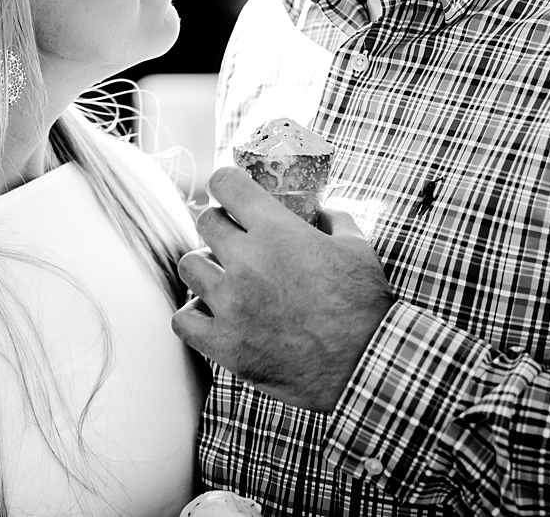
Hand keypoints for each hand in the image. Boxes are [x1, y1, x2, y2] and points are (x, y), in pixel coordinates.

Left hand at [171, 167, 393, 411]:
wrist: (367, 366)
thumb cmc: (365, 307)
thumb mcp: (358, 249)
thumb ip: (333, 220)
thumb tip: (319, 211)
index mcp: (277, 232)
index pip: (225, 184)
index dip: (226, 183)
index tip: (230, 192)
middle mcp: (246, 262)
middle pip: (204, 222)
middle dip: (220, 225)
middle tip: (236, 241)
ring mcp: (231, 304)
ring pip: (189, 266)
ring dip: (205, 268)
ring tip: (225, 280)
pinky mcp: (224, 343)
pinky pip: (182, 319)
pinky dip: (194, 315)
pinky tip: (213, 316)